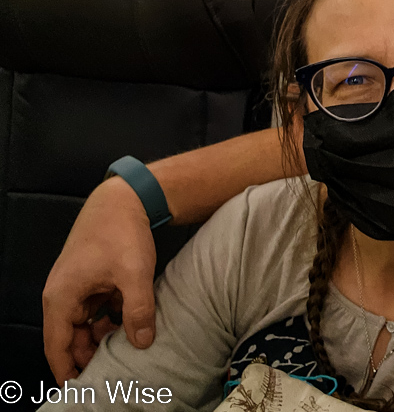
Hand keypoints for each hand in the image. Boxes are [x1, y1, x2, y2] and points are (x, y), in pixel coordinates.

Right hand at [43, 177, 156, 384]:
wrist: (124, 199)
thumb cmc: (122, 233)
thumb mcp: (134, 273)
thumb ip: (138, 310)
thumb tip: (141, 342)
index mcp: (62, 297)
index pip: (56, 346)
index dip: (68, 370)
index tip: (81, 390)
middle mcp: (63, 294)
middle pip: (71, 338)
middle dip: (90, 354)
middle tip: (115, 370)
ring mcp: (77, 286)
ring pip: (86, 324)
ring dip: (103, 335)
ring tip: (128, 346)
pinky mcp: (92, 279)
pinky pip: (96, 309)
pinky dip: (110, 318)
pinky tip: (131, 322)